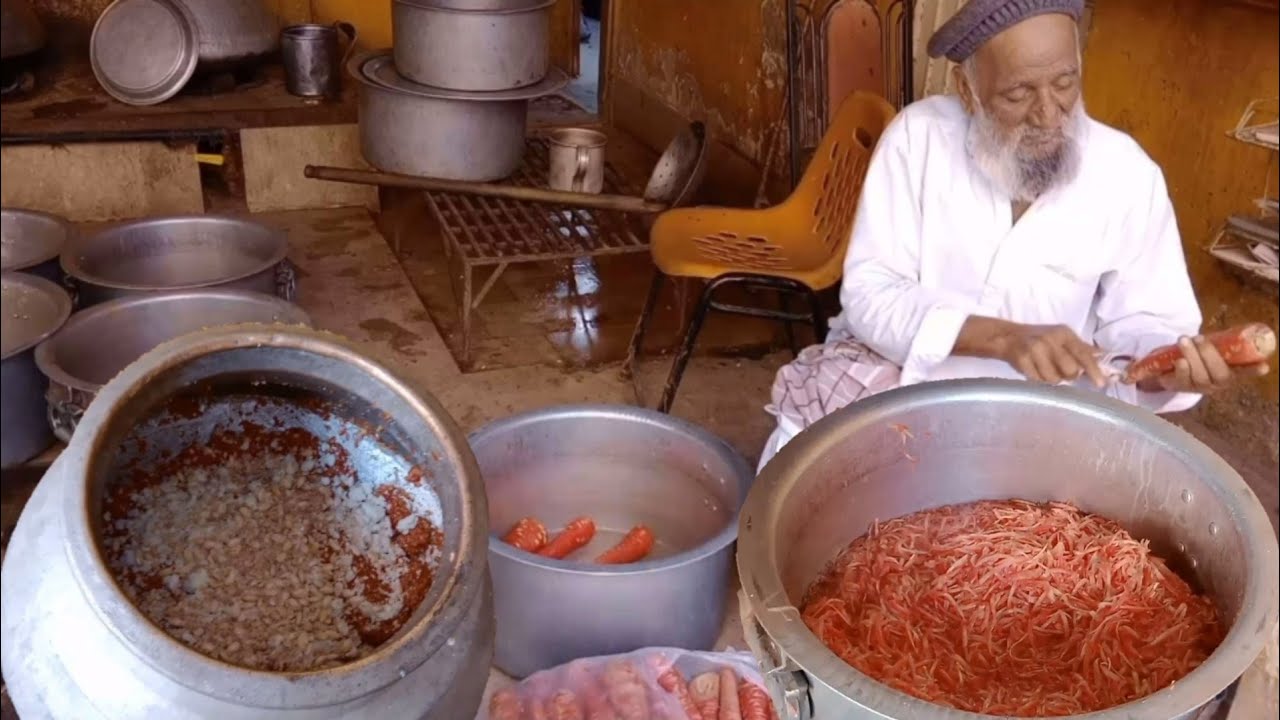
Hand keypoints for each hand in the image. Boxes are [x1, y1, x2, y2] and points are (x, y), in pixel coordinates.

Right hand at [997, 323, 1107, 386]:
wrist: (1008, 336)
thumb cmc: (1039, 339)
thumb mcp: (1061, 338)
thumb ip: (1081, 348)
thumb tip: (1103, 356)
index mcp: (1064, 334)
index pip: (1083, 353)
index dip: (1093, 370)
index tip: (1100, 383)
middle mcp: (1051, 339)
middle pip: (1070, 369)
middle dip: (1068, 375)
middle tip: (1061, 371)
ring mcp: (1035, 349)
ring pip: (1053, 378)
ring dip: (1051, 379)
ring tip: (1044, 370)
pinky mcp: (1023, 359)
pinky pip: (1037, 380)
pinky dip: (1038, 380)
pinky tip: (1034, 370)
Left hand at [1136, 335, 1269, 392]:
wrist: (1170, 369)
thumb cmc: (1197, 357)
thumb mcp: (1209, 349)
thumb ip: (1218, 344)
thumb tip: (1229, 330)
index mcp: (1229, 372)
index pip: (1244, 372)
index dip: (1253, 370)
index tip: (1264, 366)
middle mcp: (1218, 383)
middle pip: (1220, 374)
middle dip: (1209, 355)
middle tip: (1200, 338)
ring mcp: (1200, 388)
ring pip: (1200, 376)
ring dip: (1192, 356)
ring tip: (1184, 340)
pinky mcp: (1182, 388)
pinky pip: (1184, 380)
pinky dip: (1182, 369)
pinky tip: (1179, 360)